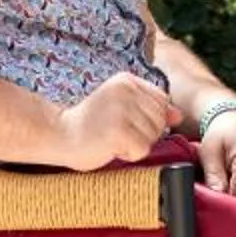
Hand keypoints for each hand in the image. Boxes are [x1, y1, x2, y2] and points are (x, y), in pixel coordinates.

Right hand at [52, 73, 180, 171]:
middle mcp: (126, 91)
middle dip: (145, 133)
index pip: (162, 101)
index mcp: (127, 81)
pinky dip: (129, 155)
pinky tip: (110, 148)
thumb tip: (179, 115)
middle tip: (117, 134)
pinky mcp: (118, 132)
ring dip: (136, 145)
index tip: (126, 123)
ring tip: (112, 140)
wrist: (57, 134)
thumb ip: (149, 108)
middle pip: (161, 119)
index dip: (150, 119)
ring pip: (153, 136)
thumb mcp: (121, 108)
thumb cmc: (90, 123)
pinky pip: (142, 150)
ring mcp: (122, 111)